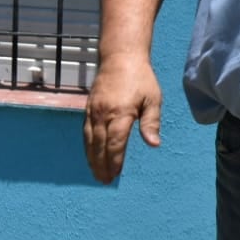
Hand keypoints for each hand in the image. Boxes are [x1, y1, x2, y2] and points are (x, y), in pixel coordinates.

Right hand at [83, 53, 162, 183]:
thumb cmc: (141, 78)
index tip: (116, 174)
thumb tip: (154, 144)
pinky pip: (85, 133)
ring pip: (89, 142)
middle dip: (102, 165)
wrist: (120, 59)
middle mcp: (103, 115)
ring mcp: (93, 113)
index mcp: (121, 113)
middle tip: (105, 181)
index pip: (115, 143)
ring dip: (92, 160)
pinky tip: (91, 156)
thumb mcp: (153, 99)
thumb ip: (151, 122)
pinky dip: (87, 147)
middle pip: (100, 146)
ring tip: (97, 174)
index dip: (115, 160)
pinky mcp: (88, 110)